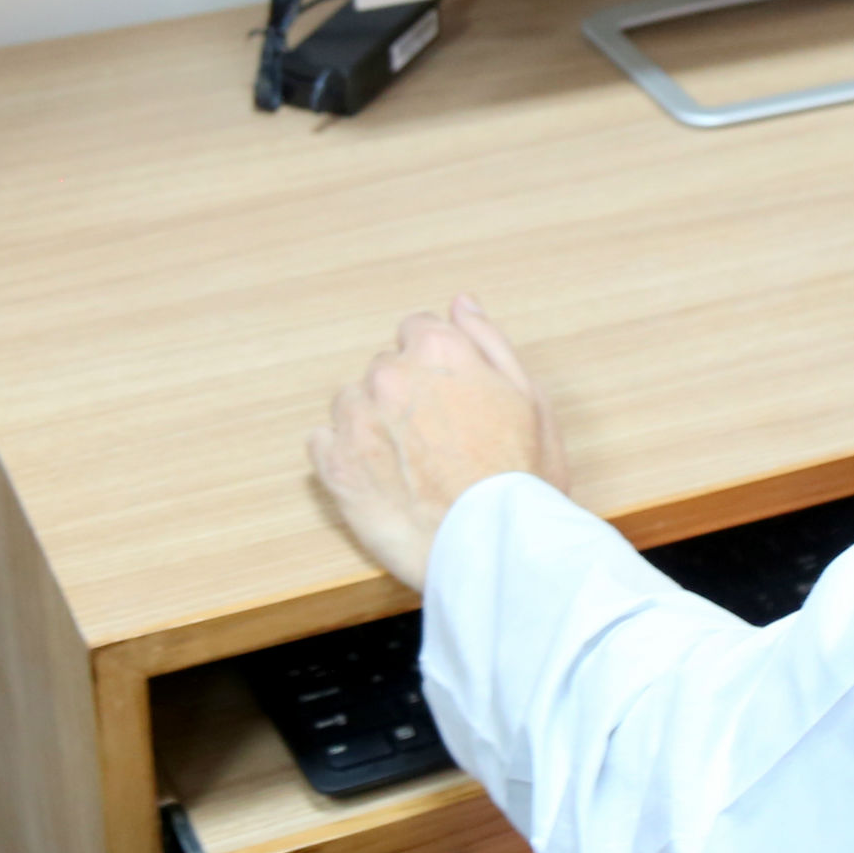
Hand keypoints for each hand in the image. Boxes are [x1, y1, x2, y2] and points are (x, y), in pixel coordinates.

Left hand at [307, 296, 567, 590]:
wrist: (492, 549)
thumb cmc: (522, 478)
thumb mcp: (529, 397)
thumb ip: (487, 342)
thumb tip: (461, 303)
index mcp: (438, 350)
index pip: (418, 329)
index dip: (438, 365)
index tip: (451, 397)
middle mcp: (390, 374)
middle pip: (386, 368)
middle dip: (406, 394)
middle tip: (439, 441)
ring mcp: (356, 419)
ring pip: (353, 403)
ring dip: (373, 424)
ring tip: (410, 467)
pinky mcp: (333, 465)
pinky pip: (324, 442)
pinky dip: (344, 456)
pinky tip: (380, 481)